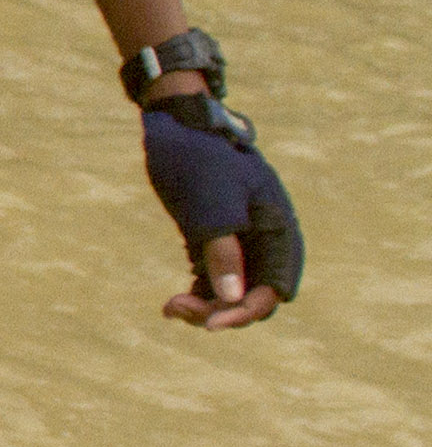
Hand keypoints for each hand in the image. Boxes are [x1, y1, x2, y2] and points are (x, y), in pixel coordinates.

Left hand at [144, 98, 298, 330]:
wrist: (178, 123)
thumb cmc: (197, 156)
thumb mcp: (210, 202)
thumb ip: (222, 250)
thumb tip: (233, 299)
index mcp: (277, 229)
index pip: (273, 288)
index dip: (245, 311)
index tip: (210, 323)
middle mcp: (264, 238)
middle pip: (254, 296)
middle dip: (222, 311)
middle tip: (177, 307)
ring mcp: (240, 239)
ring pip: (233, 292)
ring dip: (206, 306)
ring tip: (170, 307)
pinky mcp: (214, 238)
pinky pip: (214, 280)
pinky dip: (198, 294)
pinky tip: (170, 304)